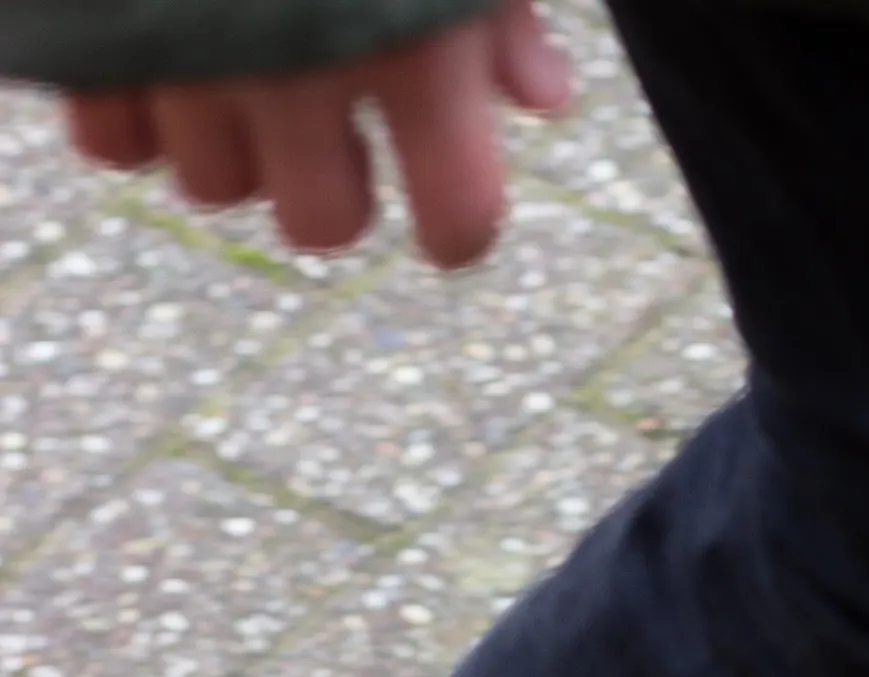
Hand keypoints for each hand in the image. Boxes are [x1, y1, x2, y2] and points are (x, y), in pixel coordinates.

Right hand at [64, 0, 571, 269]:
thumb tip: (541, 98)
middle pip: (321, 223)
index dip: (459, 225)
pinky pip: (108, 139)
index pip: (458, 219)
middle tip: (332, 122)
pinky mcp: (89, 33)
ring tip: (239, 61)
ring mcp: (183, 54)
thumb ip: (499, 7)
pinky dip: (134, 112)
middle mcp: (297, 70)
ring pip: (213, 182)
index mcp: (412, 41)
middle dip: (332, 185)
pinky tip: (157, 49)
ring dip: (235, 143)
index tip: (449, 210)